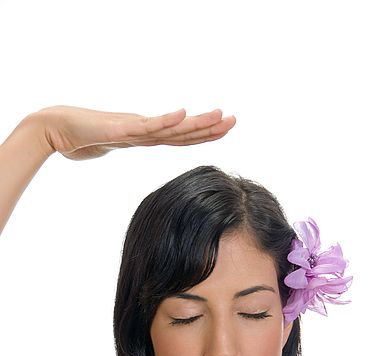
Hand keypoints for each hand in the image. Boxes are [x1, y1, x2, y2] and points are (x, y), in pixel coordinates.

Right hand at [34, 105, 235, 160]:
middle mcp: (143, 130)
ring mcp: (133, 128)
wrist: (55, 129)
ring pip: (170, 128)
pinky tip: (182, 114)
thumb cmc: (80, 138)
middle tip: (234, 119)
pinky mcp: (118, 129)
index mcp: (144, 136)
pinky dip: (164, 121)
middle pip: (182, 131)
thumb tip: (130, 144)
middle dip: (210, 127)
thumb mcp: (112, 146)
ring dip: (196, 123)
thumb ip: (123, 144)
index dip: (203, 135)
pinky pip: (145, 126)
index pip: (180, 137)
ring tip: (220, 115)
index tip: (225, 129)